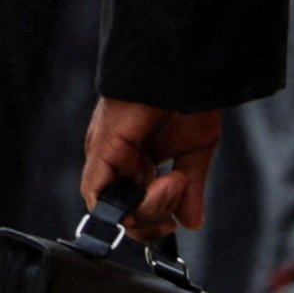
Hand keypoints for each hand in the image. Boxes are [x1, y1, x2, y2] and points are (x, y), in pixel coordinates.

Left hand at [84, 96, 227, 242]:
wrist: (181, 70)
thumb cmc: (187, 98)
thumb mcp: (194, 150)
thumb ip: (190, 189)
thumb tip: (191, 222)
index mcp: (137, 161)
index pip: (135, 208)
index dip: (154, 221)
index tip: (177, 218)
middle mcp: (118, 162)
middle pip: (125, 215)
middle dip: (155, 218)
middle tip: (181, 194)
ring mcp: (107, 158)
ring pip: (113, 210)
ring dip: (149, 208)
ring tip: (176, 181)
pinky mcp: (102, 151)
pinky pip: (98, 195)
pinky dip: (128, 202)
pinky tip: (158, 183)